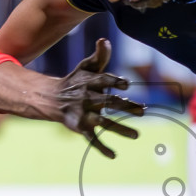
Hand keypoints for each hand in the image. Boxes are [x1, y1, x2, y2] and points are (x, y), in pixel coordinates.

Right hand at [51, 39, 144, 158]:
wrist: (53, 98)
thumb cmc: (76, 81)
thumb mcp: (87, 67)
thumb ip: (99, 57)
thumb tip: (105, 41)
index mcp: (89, 82)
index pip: (103, 80)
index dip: (114, 82)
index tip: (126, 84)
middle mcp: (87, 98)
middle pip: (107, 102)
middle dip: (124, 106)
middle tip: (143, 110)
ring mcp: (84, 114)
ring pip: (103, 122)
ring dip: (120, 129)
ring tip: (137, 135)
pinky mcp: (80, 127)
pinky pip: (91, 139)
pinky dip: (101, 148)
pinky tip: (113, 155)